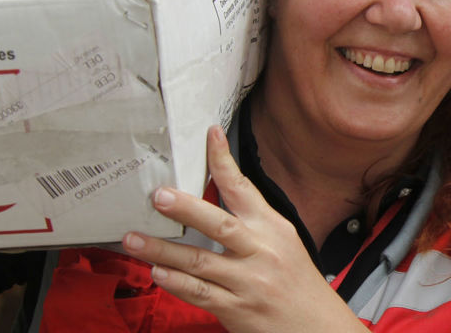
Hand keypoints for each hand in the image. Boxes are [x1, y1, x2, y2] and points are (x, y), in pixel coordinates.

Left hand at [123, 126, 367, 332]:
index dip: (224, 160)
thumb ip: (251, 222)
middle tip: (158, 196)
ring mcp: (248, 282)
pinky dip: (176, 283)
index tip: (209, 135)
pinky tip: (157, 273)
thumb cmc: (296, 282)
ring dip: (162, 250)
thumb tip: (213, 198)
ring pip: (199, 262)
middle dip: (186, 209)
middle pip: (219, 225)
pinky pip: (200, 294)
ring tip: (133, 240)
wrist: (317, 327)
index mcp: (272, 228)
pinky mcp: (237, 309)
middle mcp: (260, 252)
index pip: (244, 188)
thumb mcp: (283, 242)